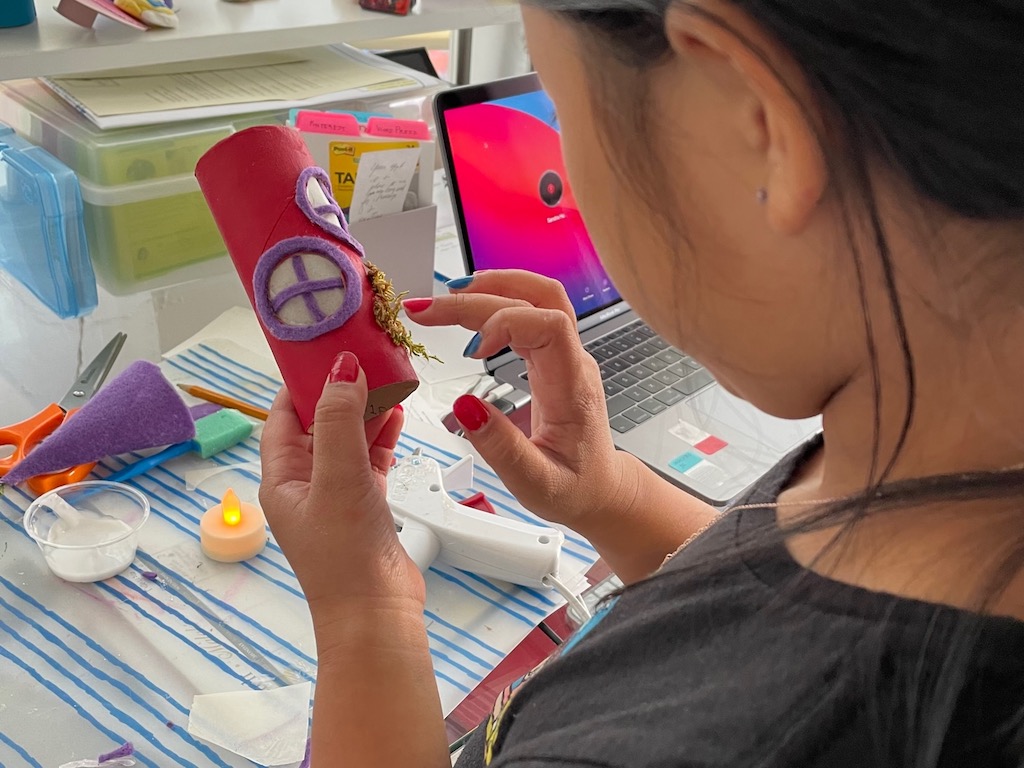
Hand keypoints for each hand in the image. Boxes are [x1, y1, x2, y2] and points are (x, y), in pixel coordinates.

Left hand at [259, 352, 424, 623]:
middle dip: (339, 391)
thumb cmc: (345, 558)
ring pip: (346, 438)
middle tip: (364, 358)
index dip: (301, 381)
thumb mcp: (338, 477)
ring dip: (364, 411)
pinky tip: (395, 418)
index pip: (282, 414)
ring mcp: (335, 494)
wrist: (376, 615)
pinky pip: (368, 459)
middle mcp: (304, 484)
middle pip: (317, 422)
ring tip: (386, 380)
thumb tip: (340, 368)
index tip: (324, 349)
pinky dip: (381, 437)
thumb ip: (338, 420)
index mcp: (282, 477)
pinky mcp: (364, 506)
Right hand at [403, 270, 640, 532]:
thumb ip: (501, 448)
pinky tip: (466, 306)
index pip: (549, 323)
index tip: (470, 352)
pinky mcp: (551, 356)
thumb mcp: (536, 483)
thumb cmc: (575, 488)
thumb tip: (465, 406)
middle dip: (477, 297)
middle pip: (535, 299)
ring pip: (534, 295)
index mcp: (572, 386)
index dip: (506, 323)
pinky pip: (528, 311)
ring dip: (488, 288)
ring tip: (442, 298)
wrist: (601, 490)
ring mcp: (564, 354)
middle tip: (426, 310)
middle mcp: (572, 361)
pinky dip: (493, 301)